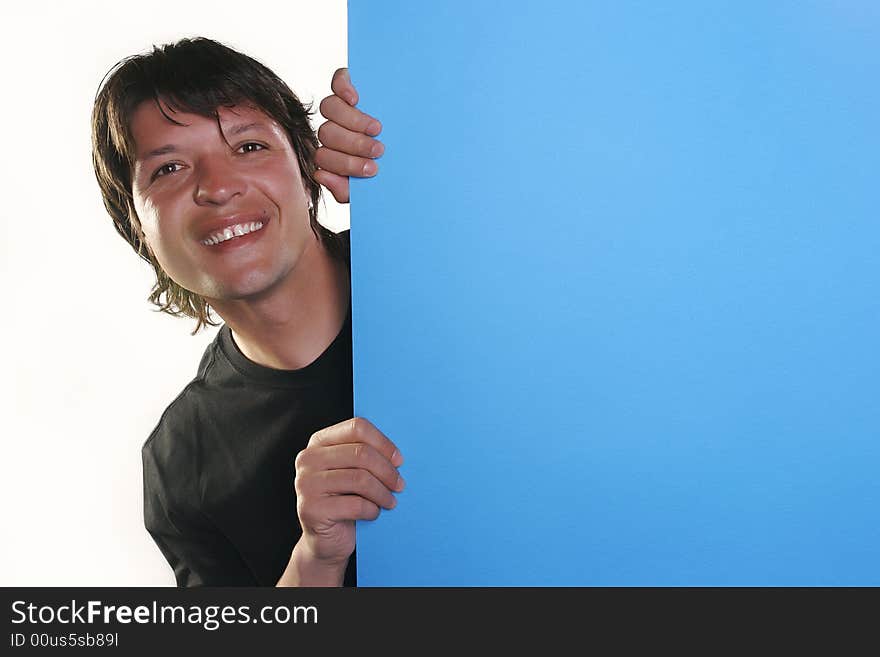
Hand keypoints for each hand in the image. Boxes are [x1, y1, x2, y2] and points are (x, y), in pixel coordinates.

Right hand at [288, 417, 403, 583]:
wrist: (326, 540)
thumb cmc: (344, 501)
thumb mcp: (352, 471)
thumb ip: (365, 455)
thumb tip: (397, 455)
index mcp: (319, 442)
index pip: (357, 428)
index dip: (383, 443)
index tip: (399, 460)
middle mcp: (308, 459)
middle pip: (361, 453)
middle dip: (387, 470)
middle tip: (399, 484)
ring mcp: (306, 484)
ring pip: (360, 479)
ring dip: (383, 492)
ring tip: (390, 501)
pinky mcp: (311, 508)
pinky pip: (355, 504)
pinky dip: (372, 510)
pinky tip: (373, 513)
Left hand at [315, 68, 383, 203]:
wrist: (414, 150)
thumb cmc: (391, 169)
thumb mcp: (372, 186)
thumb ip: (345, 190)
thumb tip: (321, 175)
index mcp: (334, 155)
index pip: (323, 158)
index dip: (343, 164)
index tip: (372, 169)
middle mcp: (333, 131)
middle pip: (327, 133)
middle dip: (354, 145)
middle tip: (378, 150)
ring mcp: (340, 107)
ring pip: (329, 109)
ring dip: (353, 121)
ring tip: (377, 129)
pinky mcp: (349, 86)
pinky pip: (338, 82)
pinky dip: (343, 88)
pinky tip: (355, 99)